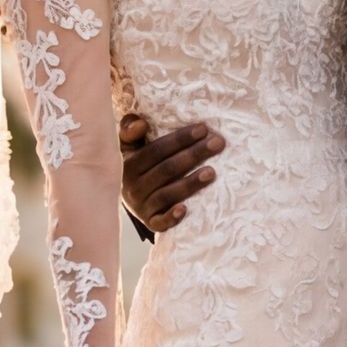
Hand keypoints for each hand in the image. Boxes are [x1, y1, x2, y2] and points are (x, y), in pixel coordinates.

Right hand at [119, 112, 222, 231]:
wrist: (131, 199)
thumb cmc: (139, 166)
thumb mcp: (130, 147)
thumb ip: (131, 131)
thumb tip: (140, 123)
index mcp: (129, 165)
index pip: (156, 150)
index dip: (180, 139)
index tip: (203, 129)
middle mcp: (133, 186)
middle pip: (166, 169)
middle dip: (194, 155)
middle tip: (218, 143)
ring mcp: (141, 207)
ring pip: (167, 194)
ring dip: (190, 183)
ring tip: (212, 172)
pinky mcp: (150, 223)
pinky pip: (160, 222)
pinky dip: (171, 217)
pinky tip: (185, 209)